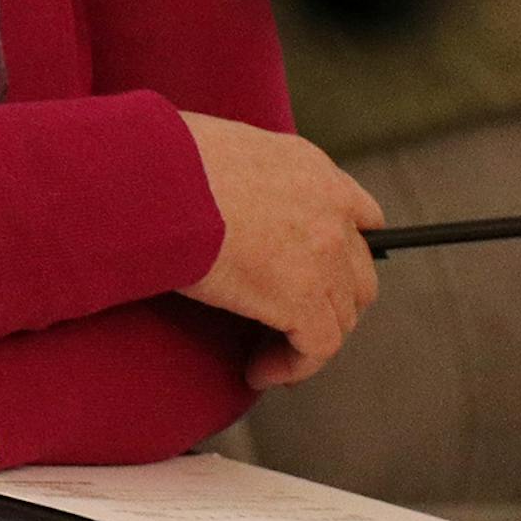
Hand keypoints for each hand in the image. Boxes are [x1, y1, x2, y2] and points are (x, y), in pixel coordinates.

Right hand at [177, 116, 382, 389]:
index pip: (361, 218)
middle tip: (292, 321)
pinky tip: (258, 370)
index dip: (343, 254)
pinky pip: (317, 348)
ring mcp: (324, 256)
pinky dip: (292, 366)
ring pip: (342, 317)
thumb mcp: (226, 150)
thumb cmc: (168, 162)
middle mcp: (331, 211)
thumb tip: (225, 205)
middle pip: (359, 275)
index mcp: (312, 169)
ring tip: (266, 354)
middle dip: (331, 303)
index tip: (317, 275)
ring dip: (307, 341)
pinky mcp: (302, 299)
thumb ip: (250, 179)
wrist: (160, 181)